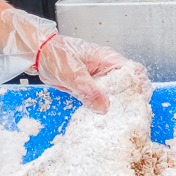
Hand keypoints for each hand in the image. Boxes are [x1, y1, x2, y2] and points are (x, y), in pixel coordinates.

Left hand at [0, 8, 140, 112]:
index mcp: (107, 59)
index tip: (138, 102)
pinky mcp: (87, 86)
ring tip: (115, 121)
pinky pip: (98, 98)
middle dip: (128, 100)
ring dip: (113, 106)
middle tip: (128, 117)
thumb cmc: (55, 54)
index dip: (139, 86)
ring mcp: (97, 78)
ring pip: (112, 94)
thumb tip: (104, 107)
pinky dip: (99, 107)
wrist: (36, 54)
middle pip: (126, 85)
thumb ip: (89, 90)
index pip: (134, 71)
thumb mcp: (73, 73)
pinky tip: (99, 118)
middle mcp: (105, 68)